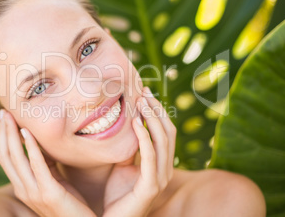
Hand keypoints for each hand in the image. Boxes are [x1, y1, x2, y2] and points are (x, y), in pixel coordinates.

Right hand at [0, 110, 95, 216]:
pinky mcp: (48, 193)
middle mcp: (23, 190)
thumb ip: (44, 163)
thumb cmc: (69, 202)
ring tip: (11, 117)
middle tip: (3, 112)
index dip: (2, 137)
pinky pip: (36, 165)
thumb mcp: (53, 180)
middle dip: (3, 132)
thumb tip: (39, 141)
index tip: (3, 118)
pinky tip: (28, 132)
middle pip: (6, 156)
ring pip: (15, 159)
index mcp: (22, 187)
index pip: (5, 158)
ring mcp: (34, 193)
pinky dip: (31, 147)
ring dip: (12, 135)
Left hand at [102, 87, 176, 216]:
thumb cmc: (116, 193)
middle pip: (169, 132)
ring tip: (140, 101)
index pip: (166, 131)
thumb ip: (128, 148)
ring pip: (163, 141)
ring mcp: (160, 179)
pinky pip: (150, 157)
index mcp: (161, 163)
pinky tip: (136, 122)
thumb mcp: (121, 164)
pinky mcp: (151, 187)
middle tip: (143, 91)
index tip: (144, 92)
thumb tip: (125, 123)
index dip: (158, 111)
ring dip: (153, 118)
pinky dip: (145, 137)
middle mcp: (165, 170)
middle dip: (157, 110)